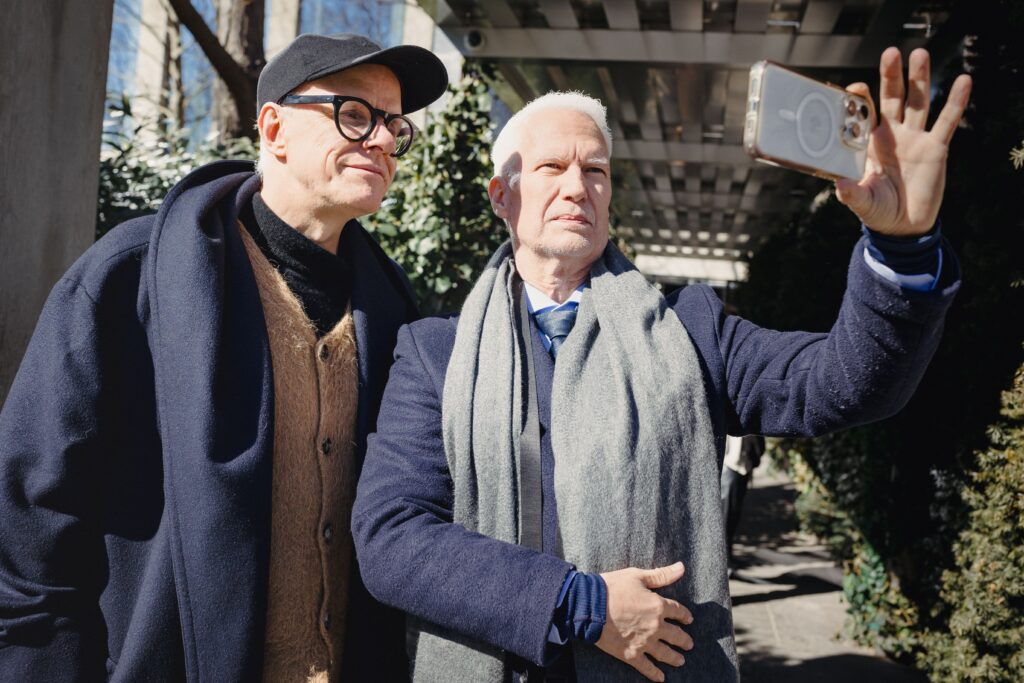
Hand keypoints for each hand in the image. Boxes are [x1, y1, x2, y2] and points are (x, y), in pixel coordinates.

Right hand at [596, 561, 693, 681]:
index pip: (678, 612)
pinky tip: (660, 678)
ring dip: (675, 658)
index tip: (688, 619)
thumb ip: (661, 575)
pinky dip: (654, 674)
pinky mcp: (631, 655)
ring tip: (680, 661)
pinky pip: (647, 667)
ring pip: (665, 653)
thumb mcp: (637, 576)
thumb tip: (681, 567)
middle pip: (676, 635)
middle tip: (689, 644)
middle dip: (684, 640)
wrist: (589, 606)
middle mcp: (655, 626)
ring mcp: (644, 642)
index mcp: (658, 605)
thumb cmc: (611, 588)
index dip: (685, 615)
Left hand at [835, 47, 971, 236]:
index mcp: (868, 145)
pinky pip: (947, 121)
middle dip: (890, 76)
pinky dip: (956, 101)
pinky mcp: (936, 148)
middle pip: (891, 98)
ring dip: (919, 79)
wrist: (904, 227)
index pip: (864, 114)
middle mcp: (891, 136)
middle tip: (890, 53)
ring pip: (917, 103)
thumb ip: (852, 194)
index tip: (856, 88)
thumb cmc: (878, 211)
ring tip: (919, 54)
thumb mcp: (863, 203)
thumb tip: (839, 185)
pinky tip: (963, 82)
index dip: (860, 100)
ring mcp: (914, 139)